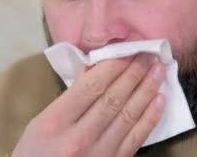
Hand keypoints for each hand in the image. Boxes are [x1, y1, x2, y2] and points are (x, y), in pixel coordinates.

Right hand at [12, 53, 165, 156]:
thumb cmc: (35, 154)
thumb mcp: (40, 123)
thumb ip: (68, 97)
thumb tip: (95, 69)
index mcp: (55, 122)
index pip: (91, 86)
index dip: (114, 65)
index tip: (128, 49)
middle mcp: (78, 138)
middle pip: (113, 98)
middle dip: (134, 73)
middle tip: (149, 54)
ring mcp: (98, 154)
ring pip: (128, 115)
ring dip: (147, 90)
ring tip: (158, 70)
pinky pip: (137, 138)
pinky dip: (151, 117)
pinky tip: (160, 100)